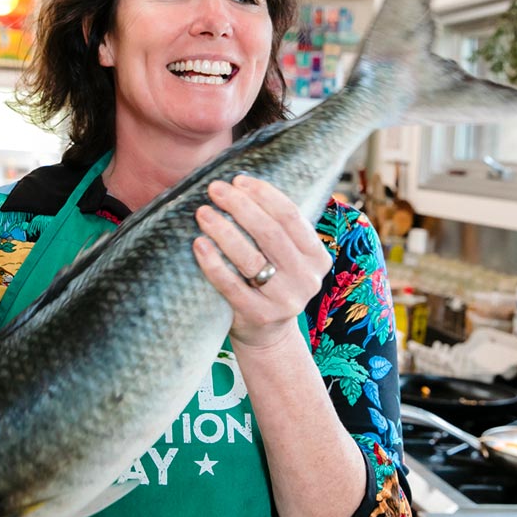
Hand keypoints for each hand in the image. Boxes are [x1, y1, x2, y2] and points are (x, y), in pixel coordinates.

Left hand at [193, 175, 332, 348]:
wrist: (267, 336)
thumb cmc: (270, 283)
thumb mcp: (285, 257)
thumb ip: (275, 229)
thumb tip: (239, 185)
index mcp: (317, 257)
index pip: (291, 216)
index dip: (263, 194)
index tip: (238, 180)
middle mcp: (307, 279)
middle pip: (270, 233)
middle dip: (240, 206)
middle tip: (215, 189)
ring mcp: (285, 301)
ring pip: (250, 257)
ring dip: (223, 230)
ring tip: (203, 213)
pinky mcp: (260, 317)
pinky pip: (231, 285)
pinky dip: (213, 263)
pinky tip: (199, 244)